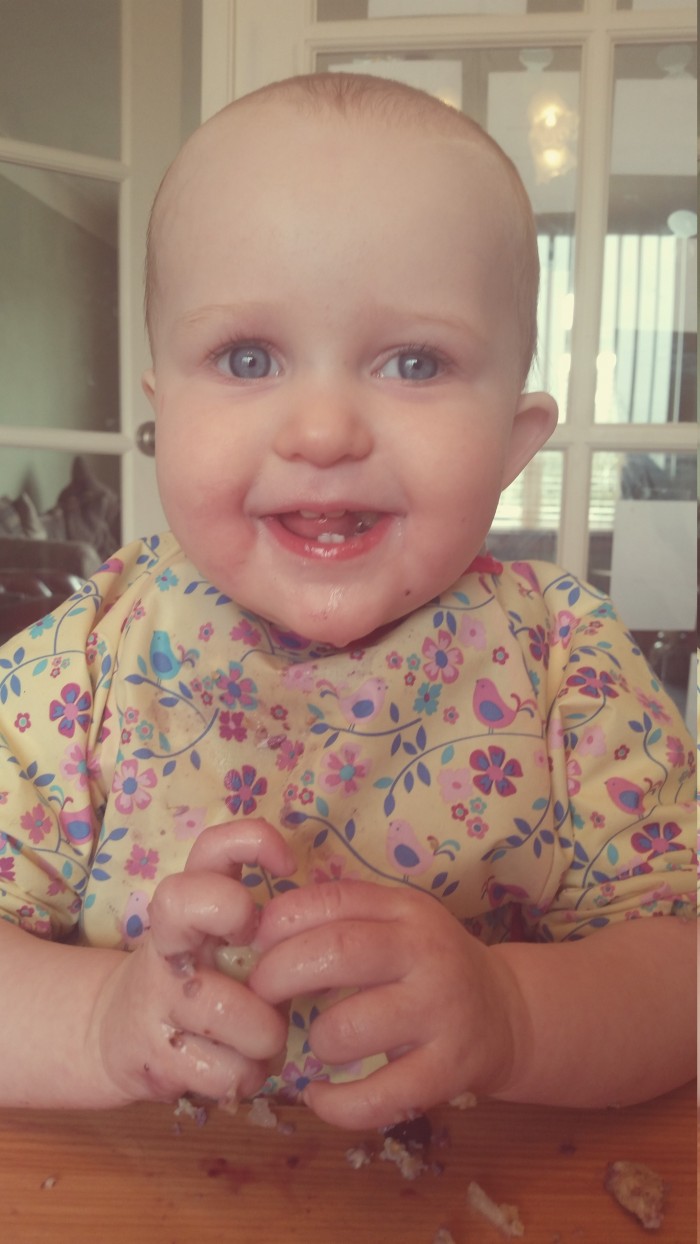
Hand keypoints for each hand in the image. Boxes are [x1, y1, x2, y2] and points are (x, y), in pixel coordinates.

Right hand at [89, 819, 295, 1107]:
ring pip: (224, 1009)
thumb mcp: (225, 942)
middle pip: (181, 900)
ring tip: (263, 1037)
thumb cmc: (201, 979)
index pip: (212, 847)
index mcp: (190, 904)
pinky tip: (241, 1066)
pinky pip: (227, 1071)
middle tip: (256, 957)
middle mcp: (166, 941)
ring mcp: (154, 998)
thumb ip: (269, 928)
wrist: (119, 1034)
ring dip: (264, 1033)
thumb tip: (329, 935)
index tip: (287, 868)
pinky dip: (249, 1074)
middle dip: (231, 917)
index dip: (254, 842)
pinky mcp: (154, 1057)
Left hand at [249, 880, 521, 1129]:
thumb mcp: (396, 923)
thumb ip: (341, 920)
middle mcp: (426, 952)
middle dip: (279, 975)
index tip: (254, 946)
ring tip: (318, 1045)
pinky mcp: (448, 1070)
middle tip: (260, 997)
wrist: (507, 1012)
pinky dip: (334, 1104)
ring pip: (349, 1028)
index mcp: (405, 909)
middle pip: (337, 952)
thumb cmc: (428, 966)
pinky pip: (376, 1096)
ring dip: (315, 1042)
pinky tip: (321, 1096)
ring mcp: (440, 1011)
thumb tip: (257, 935)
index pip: (331, 899)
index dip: (280, 921)